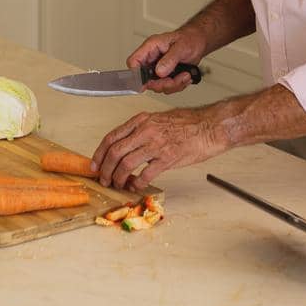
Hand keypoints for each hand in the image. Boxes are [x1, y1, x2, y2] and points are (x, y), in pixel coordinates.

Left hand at [91, 108, 225, 190]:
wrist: (210, 126)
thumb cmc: (189, 123)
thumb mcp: (159, 119)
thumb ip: (141, 130)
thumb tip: (127, 146)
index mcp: (141, 120)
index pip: (111, 137)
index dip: (99, 154)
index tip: (95, 165)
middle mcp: (146, 130)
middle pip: (115, 152)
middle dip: (105, 169)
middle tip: (104, 179)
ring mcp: (156, 144)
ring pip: (126, 164)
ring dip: (118, 178)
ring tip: (119, 184)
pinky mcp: (168, 158)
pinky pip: (145, 174)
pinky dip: (137, 183)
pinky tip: (136, 186)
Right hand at [125, 28, 207, 93]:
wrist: (198, 43)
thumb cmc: (189, 39)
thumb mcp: (181, 47)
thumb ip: (169, 59)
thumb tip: (159, 71)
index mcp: (151, 47)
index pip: (134, 61)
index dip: (136, 74)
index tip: (146, 82)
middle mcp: (152, 59)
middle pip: (146, 80)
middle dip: (162, 84)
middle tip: (173, 80)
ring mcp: (158, 69)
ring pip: (158, 86)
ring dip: (173, 85)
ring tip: (185, 75)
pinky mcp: (166, 76)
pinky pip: (167, 88)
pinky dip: (178, 85)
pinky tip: (185, 77)